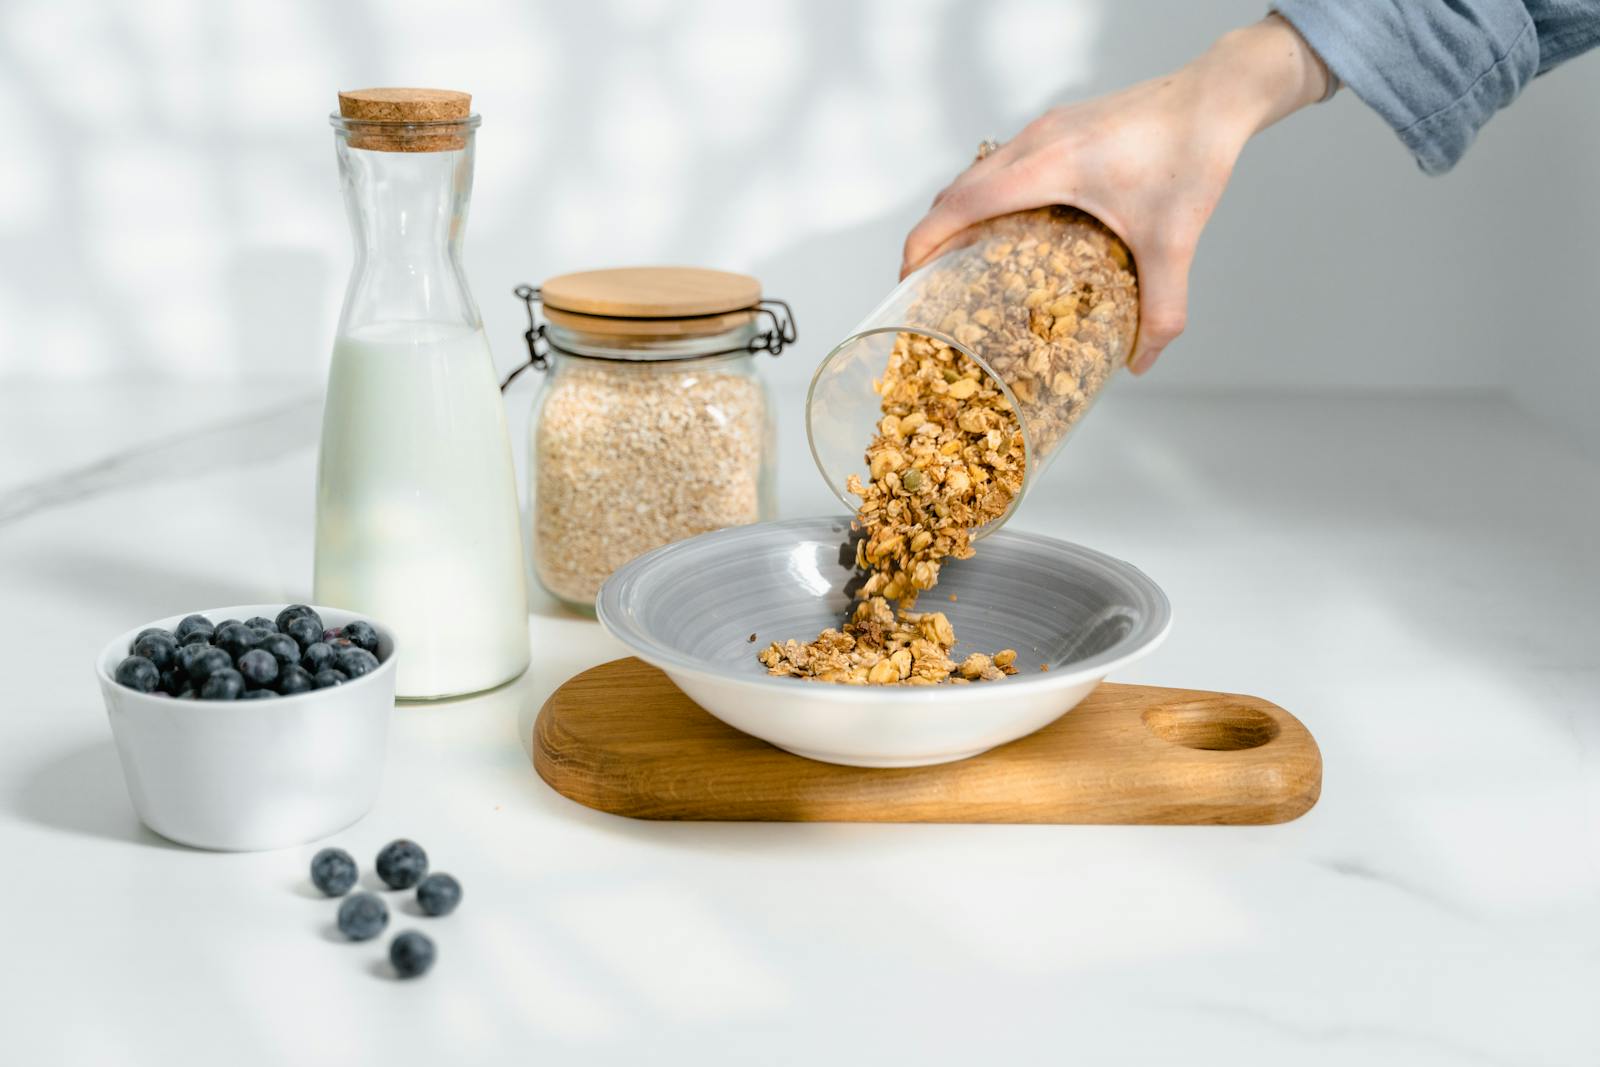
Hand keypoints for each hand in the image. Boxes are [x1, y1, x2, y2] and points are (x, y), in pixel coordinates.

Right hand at [901, 15, 1330, 373]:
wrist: (1216, 94)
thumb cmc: (1191, 155)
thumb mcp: (1174, 243)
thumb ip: (1161, 309)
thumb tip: (1142, 361)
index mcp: (1046, 167)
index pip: (958, 204)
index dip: (922, 244)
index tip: (907, 280)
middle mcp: (1034, 142)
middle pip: (956, 190)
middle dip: (933, 236)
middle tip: (930, 283)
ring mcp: (1045, 129)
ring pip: (978, 172)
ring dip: (960, 213)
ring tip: (963, 258)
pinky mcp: (1060, 126)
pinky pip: (1004, 162)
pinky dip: (989, 194)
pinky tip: (1013, 226)